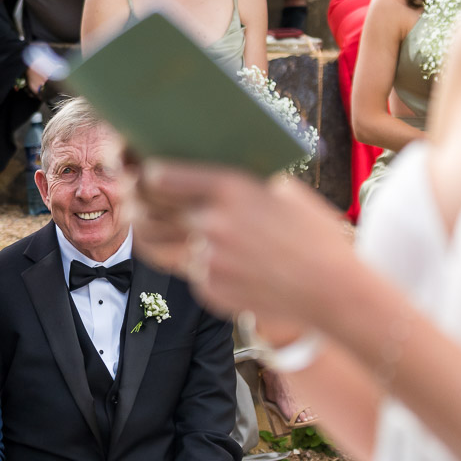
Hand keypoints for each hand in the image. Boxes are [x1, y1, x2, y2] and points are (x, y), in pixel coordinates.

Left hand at [133, 160, 353, 329]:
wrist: (331, 292)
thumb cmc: (314, 235)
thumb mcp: (284, 192)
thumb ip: (242, 183)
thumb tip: (208, 170)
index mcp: (232, 189)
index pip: (163, 176)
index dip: (146, 171)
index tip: (141, 169)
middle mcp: (213, 223)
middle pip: (151, 208)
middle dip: (135, 199)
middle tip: (128, 193)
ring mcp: (208, 259)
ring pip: (155, 242)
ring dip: (144, 230)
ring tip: (141, 221)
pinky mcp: (208, 288)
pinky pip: (185, 269)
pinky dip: (189, 260)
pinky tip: (200, 253)